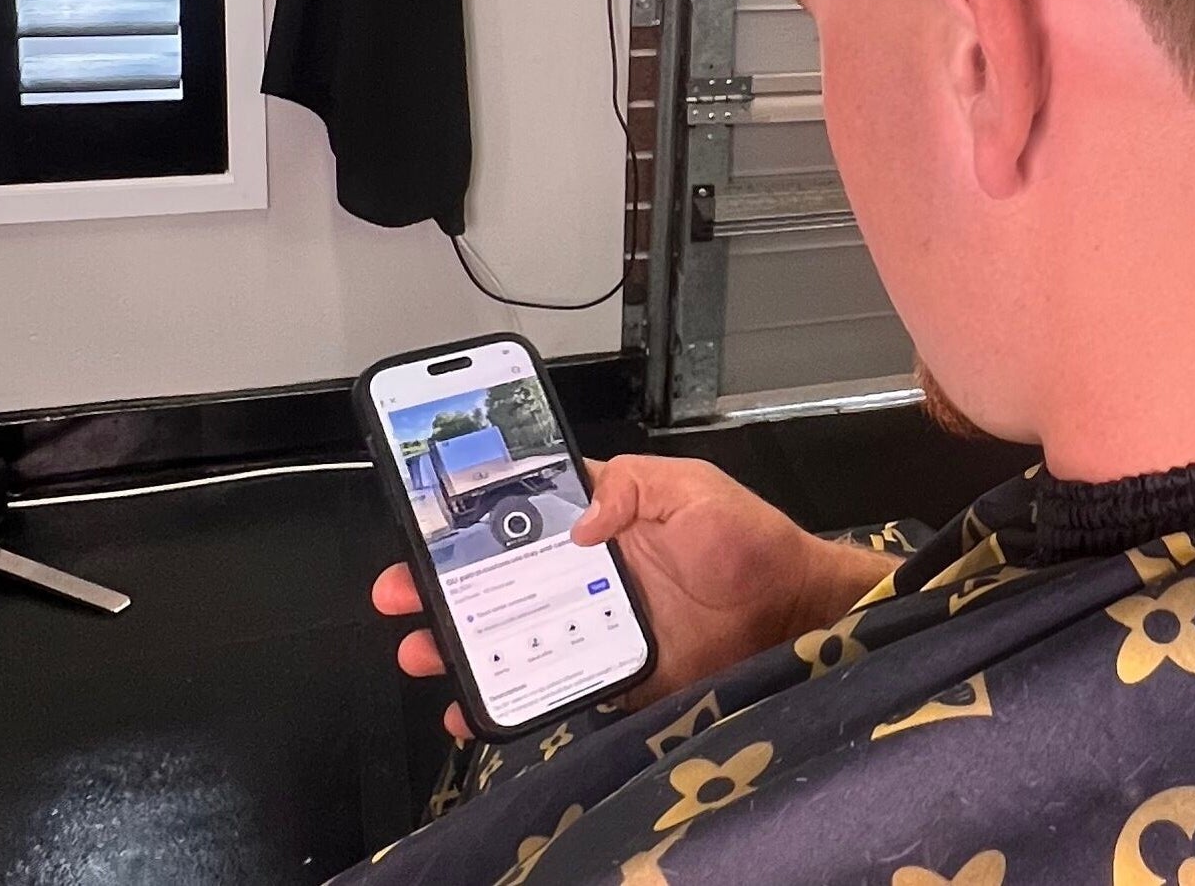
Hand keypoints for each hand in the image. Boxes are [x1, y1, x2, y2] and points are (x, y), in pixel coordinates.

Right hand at [370, 455, 896, 740]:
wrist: (794, 617)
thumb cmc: (752, 544)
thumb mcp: (695, 490)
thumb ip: (633, 487)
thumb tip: (577, 520)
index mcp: (604, 519)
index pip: (526, 508)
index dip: (474, 513)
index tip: (425, 519)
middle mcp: (591, 571)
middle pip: (500, 577)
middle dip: (442, 583)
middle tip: (400, 592)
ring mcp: (597, 624)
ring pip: (512, 633)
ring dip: (460, 640)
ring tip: (422, 647)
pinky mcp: (611, 673)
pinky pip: (548, 685)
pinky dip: (506, 698)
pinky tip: (473, 706)